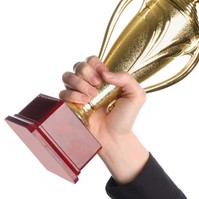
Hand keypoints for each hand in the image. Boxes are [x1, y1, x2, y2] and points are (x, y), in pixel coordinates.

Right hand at [59, 56, 148, 183]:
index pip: (92, 60)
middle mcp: (89, 83)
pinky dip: (72, 94)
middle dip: (86, 72)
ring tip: (91, 96)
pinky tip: (84, 102)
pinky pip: (62, 93)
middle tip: (97, 85)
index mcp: (103, 78)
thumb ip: (126, 78)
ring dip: (79, 83)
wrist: (114, 137)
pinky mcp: (70, 105)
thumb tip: (105, 73)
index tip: (102, 73)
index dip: (94, 63)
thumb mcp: (136, 95)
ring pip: (68, 76)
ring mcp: (78, 94)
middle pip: (78, 65)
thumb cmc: (125, 117)